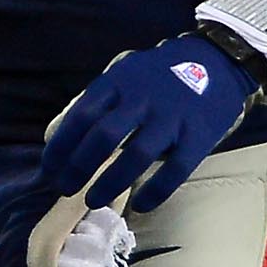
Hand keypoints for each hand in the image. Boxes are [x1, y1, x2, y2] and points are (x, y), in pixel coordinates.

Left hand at [37, 34, 257, 213]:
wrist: (218, 60)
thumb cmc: (159, 75)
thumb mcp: (124, 74)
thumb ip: (97, 101)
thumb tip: (56, 136)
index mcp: (119, 82)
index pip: (80, 117)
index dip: (61, 147)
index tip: (48, 169)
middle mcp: (143, 98)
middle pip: (102, 137)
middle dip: (78, 167)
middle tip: (64, 188)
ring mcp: (172, 117)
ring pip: (136, 156)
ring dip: (110, 183)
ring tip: (93, 201)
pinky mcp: (199, 135)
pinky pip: (175, 170)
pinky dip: (155, 191)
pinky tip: (140, 205)